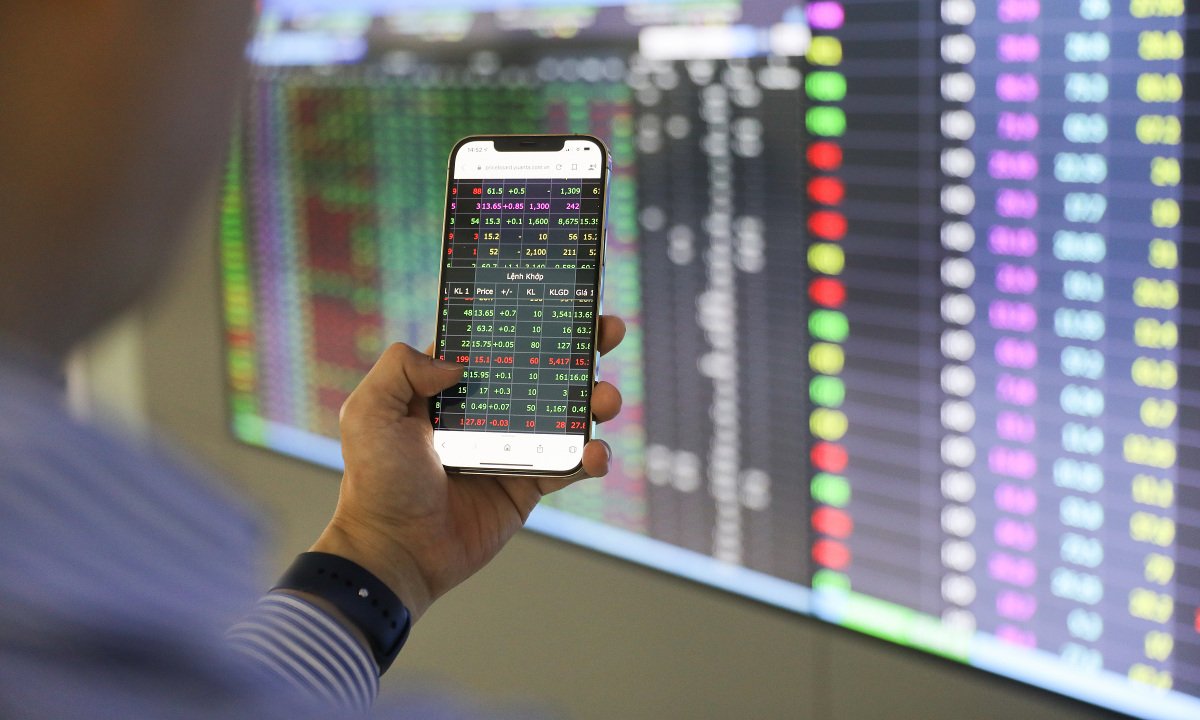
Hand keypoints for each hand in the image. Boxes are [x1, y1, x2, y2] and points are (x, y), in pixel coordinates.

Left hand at [310, 316, 625, 621]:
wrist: (395, 552)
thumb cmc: (376, 483)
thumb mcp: (369, 412)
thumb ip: (401, 368)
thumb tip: (457, 362)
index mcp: (449, 387)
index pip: (495, 341)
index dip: (527, 318)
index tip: (561, 295)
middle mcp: (485, 411)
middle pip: (543, 368)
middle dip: (580, 346)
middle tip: (607, 329)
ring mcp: (512, 447)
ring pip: (568, 412)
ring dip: (596, 398)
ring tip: (606, 398)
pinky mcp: (529, 485)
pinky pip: (570, 464)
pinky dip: (591, 457)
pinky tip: (595, 452)